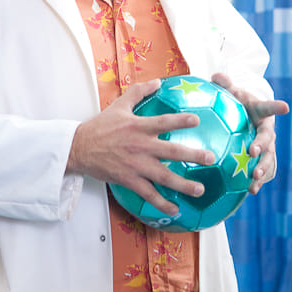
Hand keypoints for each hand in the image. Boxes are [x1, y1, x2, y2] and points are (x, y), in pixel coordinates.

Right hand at [66, 80, 215, 215]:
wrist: (80, 148)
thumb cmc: (101, 126)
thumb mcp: (119, 105)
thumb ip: (139, 92)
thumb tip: (158, 82)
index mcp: (139, 126)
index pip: (164, 122)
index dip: (180, 121)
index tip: (197, 121)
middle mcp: (140, 146)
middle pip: (171, 152)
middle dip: (192, 155)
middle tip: (211, 158)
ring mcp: (135, 165)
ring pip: (163, 177)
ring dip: (183, 184)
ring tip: (199, 189)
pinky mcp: (129, 180)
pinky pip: (148, 194)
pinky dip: (161, 203)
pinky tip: (175, 209)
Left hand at [212, 72, 288, 194]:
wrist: (248, 117)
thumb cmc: (240, 103)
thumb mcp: (233, 92)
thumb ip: (225, 84)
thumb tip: (215, 75)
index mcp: (261, 113)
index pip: (269, 108)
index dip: (276, 107)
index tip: (285, 107)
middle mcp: (268, 131)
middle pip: (269, 141)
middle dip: (263, 148)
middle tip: (254, 153)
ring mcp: (267, 147)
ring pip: (268, 160)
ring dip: (262, 171)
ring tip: (253, 184)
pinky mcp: (262, 159)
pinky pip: (263, 172)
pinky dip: (258, 181)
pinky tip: (250, 192)